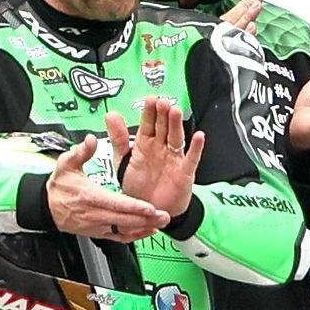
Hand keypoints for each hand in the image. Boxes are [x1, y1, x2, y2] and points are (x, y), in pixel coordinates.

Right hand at [39, 135, 168, 239]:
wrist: (46, 207)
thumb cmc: (59, 187)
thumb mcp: (66, 165)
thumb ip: (81, 152)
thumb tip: (91, 140)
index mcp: (89, 196)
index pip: (116, 203)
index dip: (134, 206)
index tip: (150, 207)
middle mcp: (95, 214)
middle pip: (125, 219)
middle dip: (147, 219)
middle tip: (165, 216)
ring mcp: (97, 225)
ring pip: (125, 230)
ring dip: (145, 228)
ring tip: (162, 223)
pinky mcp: (99, 232)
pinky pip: (119, 237)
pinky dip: (135, 236)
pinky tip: (148, 230)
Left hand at [116, 95, 201, 216]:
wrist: (149, 210)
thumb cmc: (138, 186)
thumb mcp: (123, 161)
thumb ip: (118, 138)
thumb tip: (111, 115)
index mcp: (145, 144)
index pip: (148, 124)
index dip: (149, 112)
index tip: (150, 98)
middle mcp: (161, 148)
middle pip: (163, 127)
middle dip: (163, 114)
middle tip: (162, 101)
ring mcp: (174, 159)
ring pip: (176, 138)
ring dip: (176, 125)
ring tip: (175, 111)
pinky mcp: (184, 172)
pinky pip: (191, 158)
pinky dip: (196, 148)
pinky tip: (199, 136)